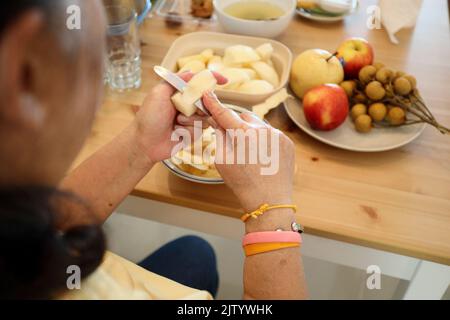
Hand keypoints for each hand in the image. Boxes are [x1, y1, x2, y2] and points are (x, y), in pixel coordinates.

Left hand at [134, 72, 226, 163]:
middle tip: (190, 107)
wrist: (145, 142)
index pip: (200, 82)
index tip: (224, 80)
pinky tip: (178, 132)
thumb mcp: (159, 92)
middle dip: (200, 103)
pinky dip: (190, 129)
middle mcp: (188, 104)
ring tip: (176, 122)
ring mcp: (192, 119)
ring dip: (191, 118)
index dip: (213, 79)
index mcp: (180, 92)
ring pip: (207, 115)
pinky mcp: (194, 133)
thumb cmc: (149, 117)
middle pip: (208, 99)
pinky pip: (202, 129)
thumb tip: (193, 71)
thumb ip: (177, 80)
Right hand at [202, 91, 294, 212]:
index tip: (207, 94)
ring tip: (251, 155)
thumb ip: (219, 137)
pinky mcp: (287, 142)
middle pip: (243, 116)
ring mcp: (278, 135)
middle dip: (236, 124)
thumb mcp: (222, 161)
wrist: (269, 201)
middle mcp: (263, 130)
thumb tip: (217, 121)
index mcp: (244, 134)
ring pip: (258, 124)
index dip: (214, 104)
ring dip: (251, 133)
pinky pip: (271, 134)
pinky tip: (262, 158)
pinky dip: (264, 141)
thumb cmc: (243, 184)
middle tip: (233, 141)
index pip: (225, 114)